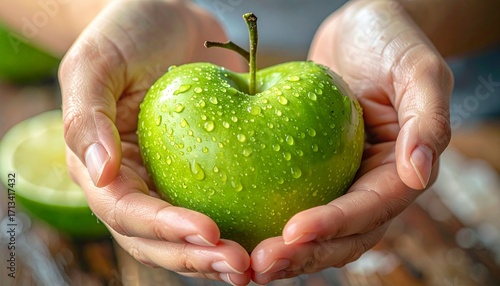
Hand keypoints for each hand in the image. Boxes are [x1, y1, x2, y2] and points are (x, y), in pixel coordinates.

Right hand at [60, 1, 250, 283]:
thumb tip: (100, 175)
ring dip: (217, 256)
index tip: (209, 231)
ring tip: (256, 267)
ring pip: (187, 236)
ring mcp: (168, 181)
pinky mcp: (201, 172)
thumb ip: (87, 117)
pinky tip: (266, 238)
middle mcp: (134, 183)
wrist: (167, 18)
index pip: (127, 211)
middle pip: (157, 238)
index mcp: (101, 167)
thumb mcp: (97, 63)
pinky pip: (216, 208)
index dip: (164, 228)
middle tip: (240, 266)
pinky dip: (237, 229)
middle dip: (195, 257)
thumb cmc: (127, 32)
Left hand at [250, 0, 452, 282]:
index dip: (334, 225)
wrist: (358, 30)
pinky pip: (289, 200)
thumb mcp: (419, 69)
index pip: (370, 209)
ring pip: (314, 231)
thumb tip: (419, 173)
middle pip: (341, 236)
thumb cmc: (391, 41)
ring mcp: (338, 181)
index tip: (293, 231)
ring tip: (244, 263)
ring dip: (283, 251)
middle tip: (260, 264)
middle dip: (303, 254)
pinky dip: (267, 219)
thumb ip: (428, 119)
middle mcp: (369, 185)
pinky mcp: (310, 170)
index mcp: (400, 172)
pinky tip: (237, 230)